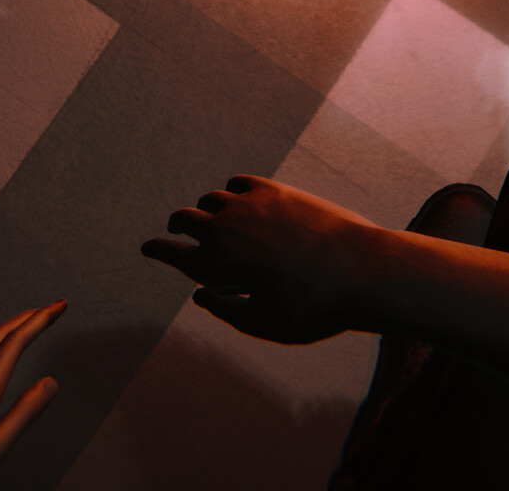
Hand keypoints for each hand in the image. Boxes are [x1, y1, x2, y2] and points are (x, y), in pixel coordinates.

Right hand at [141, 175, 385, 343]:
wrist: (361, 272)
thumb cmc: (314, 309)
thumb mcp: (266, 324)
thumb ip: (227, 312)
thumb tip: (198, 296)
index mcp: (217, 267)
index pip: (172, 253)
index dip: (156, 250)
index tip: (147, 247)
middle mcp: (226, 231)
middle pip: (186, 218)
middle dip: (178, 226)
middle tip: (177, 230)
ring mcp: (250, 206)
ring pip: (212, 199)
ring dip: (207, 210)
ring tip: (212, 218)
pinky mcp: (276, 191)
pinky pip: (240, 183)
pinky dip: (232, 192)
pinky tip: (238, 198)